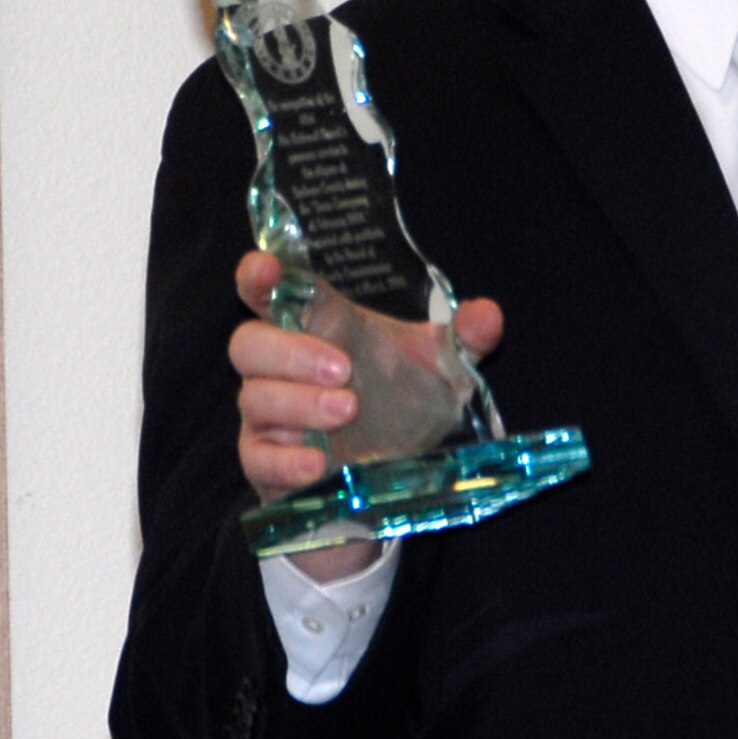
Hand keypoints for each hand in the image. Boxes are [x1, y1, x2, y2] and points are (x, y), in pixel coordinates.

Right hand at [228, 251, 503, 574]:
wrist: (398, 469)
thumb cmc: (404, 401)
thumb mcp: (443, 366)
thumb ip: (463, 337)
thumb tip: (488, 316)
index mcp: (316, 327)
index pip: (269, 291)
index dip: (259, 276)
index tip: (266, 269)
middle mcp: (281, 367)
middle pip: (248, 344)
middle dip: (292, 353)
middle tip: (344, 370)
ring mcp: (268, 415)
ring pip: (255, 399)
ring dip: (299, 404)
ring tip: (349, 411)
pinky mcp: (266, 462)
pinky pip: (258, 457)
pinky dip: (285, 459)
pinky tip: (319, 463)